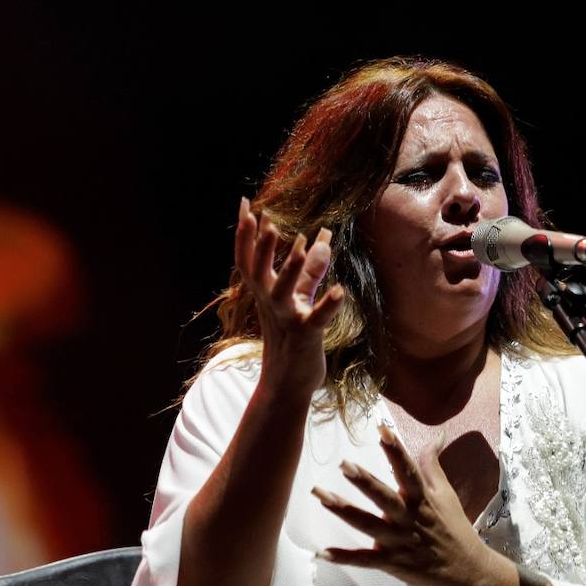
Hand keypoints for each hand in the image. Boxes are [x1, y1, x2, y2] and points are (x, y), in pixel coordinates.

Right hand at [234, 196, 342, 397]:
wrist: (287, 380)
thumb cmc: (292, 335)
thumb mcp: (298, 297)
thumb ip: (310, 268)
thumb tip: (323, 236)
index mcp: (265, 291)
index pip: (249, 258)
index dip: (245, 233)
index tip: (244, 204)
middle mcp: (270, 302)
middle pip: (259, 271)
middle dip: (262, 246)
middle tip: (265, 219)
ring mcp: (286, 318)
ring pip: (284, 291)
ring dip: (291, 269)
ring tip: (302, 246)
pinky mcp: (306, 334)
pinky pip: (317, 318)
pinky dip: (329, 305)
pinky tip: (341, 291)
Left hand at [312, 424, 501, 585]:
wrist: (467, 573)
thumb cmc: (455, 529)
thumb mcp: (446, 494)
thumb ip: (433, 464)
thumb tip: (437, 434)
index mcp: (422, 499)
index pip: (409, 471)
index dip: (396, 450)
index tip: (381, 429)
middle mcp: (409, 519)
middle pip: (384, 498)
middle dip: (365, 482)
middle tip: (344, 465)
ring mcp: (399, 542)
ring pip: (368, 525)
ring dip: (344, 511)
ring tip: (321, 496)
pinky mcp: (392, 563)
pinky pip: (364, 561)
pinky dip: (344, 558)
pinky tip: (321, 552)